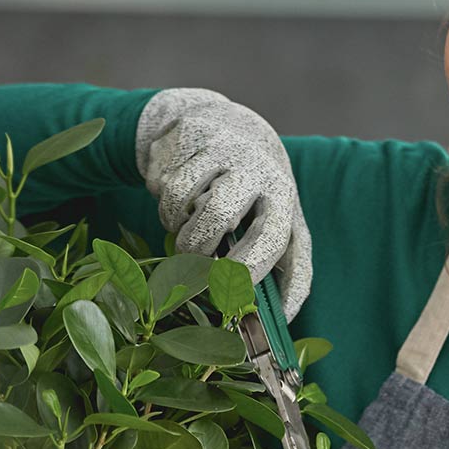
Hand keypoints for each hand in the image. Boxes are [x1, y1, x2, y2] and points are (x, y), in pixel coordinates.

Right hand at [134, 88, 311, 318]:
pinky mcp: (192, 134)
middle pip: (218, 215)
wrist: (228, 126)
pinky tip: (178, 199)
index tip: (227, 294)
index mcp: (285, 200)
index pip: (276, 242)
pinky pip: (164, 182)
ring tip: (187, 228)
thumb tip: (282, 323)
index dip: (251, 273)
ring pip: (183, 200)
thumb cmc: (255, 194)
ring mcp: (225, 149)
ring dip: (177, 227)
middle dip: (195, 246)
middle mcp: (259, 171)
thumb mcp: (277, 223)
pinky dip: (163, 201)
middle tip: (195, 258)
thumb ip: (283, 270)